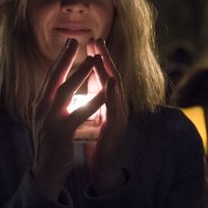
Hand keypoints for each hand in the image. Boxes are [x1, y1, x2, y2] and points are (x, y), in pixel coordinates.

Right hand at [31, 38, 105, 201]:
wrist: (45, 172)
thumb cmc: (49, 147)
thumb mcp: (45, 122)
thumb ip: (48, 105)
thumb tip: (52, 88)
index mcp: (39, 105)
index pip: (50, 78)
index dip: (60, 60)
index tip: (69, 45)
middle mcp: (41, 109)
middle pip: (55, 77)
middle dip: (66, 58)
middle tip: (76, 40)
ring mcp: (50, 120)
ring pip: (66, 90)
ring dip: (81, 73)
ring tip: (94, 58)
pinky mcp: (61, 132)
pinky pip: (79, 112)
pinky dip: (92, 100)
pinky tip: (103, 91)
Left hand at [84, 38, 127, 195]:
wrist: (103, 168)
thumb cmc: (99, 140)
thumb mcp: (94, 113)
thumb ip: (93, 97)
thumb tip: (89, 79)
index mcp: (108, 102)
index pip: (103, 75)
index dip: (98, 57)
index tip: (89, 40)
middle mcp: (116, 106)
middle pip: (112, 76)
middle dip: (104, 57)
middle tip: (97, 39)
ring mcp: (118, 117)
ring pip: (116, 90)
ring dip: (110, 71)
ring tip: (103, 55)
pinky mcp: (116, 129)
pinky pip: (115, 110)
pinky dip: (112, 94)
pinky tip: (109, 83)